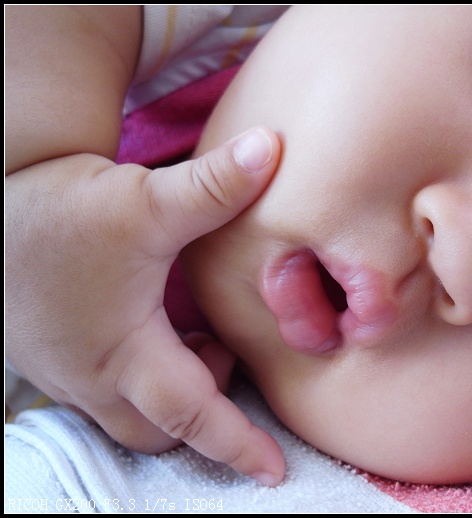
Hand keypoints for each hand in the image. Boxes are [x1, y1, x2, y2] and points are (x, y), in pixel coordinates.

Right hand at [6, 127, 284, 485]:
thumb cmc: (60, 210)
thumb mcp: (145, 199)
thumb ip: (214, 185)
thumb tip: (271, 149)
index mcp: (124, 354)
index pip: (194, 417)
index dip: (238, 445)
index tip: (274, 471)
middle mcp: (91, 378)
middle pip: (160, 431)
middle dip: (204, 415)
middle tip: (223, 358)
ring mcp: (64, 374)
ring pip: (130, 417)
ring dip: (171, 396)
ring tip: (192, 341)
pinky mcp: (50, 358)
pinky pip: (103, 397)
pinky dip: (139, 382)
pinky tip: (150, 334)